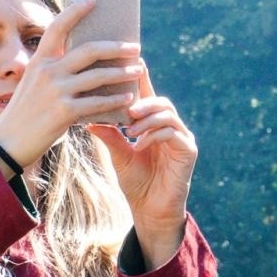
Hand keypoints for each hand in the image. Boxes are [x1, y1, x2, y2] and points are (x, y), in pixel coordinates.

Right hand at [0, 0, 142, 168]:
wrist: (7, 143)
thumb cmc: (26, 112)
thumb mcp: (34, 84)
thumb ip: (56, 70)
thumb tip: (89, 61)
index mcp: (38, 61)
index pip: (57, 27)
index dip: (75, 11)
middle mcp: (47, 71)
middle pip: (89, 50)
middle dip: (116, 47)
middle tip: (134, 47)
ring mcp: (55, 91)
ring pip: (98, 75)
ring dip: (122, 72)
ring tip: (138, 70)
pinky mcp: (64, 112)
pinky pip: (98, 102)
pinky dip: (116, 99)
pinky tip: (128, 97)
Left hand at [89, 62, 197, 269]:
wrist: (151, 211)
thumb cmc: (137, 184)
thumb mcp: (118, 156)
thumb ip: (110, 136)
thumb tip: (88, 117)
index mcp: (154, 125)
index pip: (147, 97)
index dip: (140, 80)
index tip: (128, 64)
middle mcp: (171, 127)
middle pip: (160, 101)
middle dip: (142, 101)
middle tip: (125, 108)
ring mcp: (182, 138)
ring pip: (167, 113)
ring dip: (146, 118)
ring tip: (129, 129)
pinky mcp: (188, 151)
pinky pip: (173, 133)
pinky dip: (154, 135)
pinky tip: (138, 144)